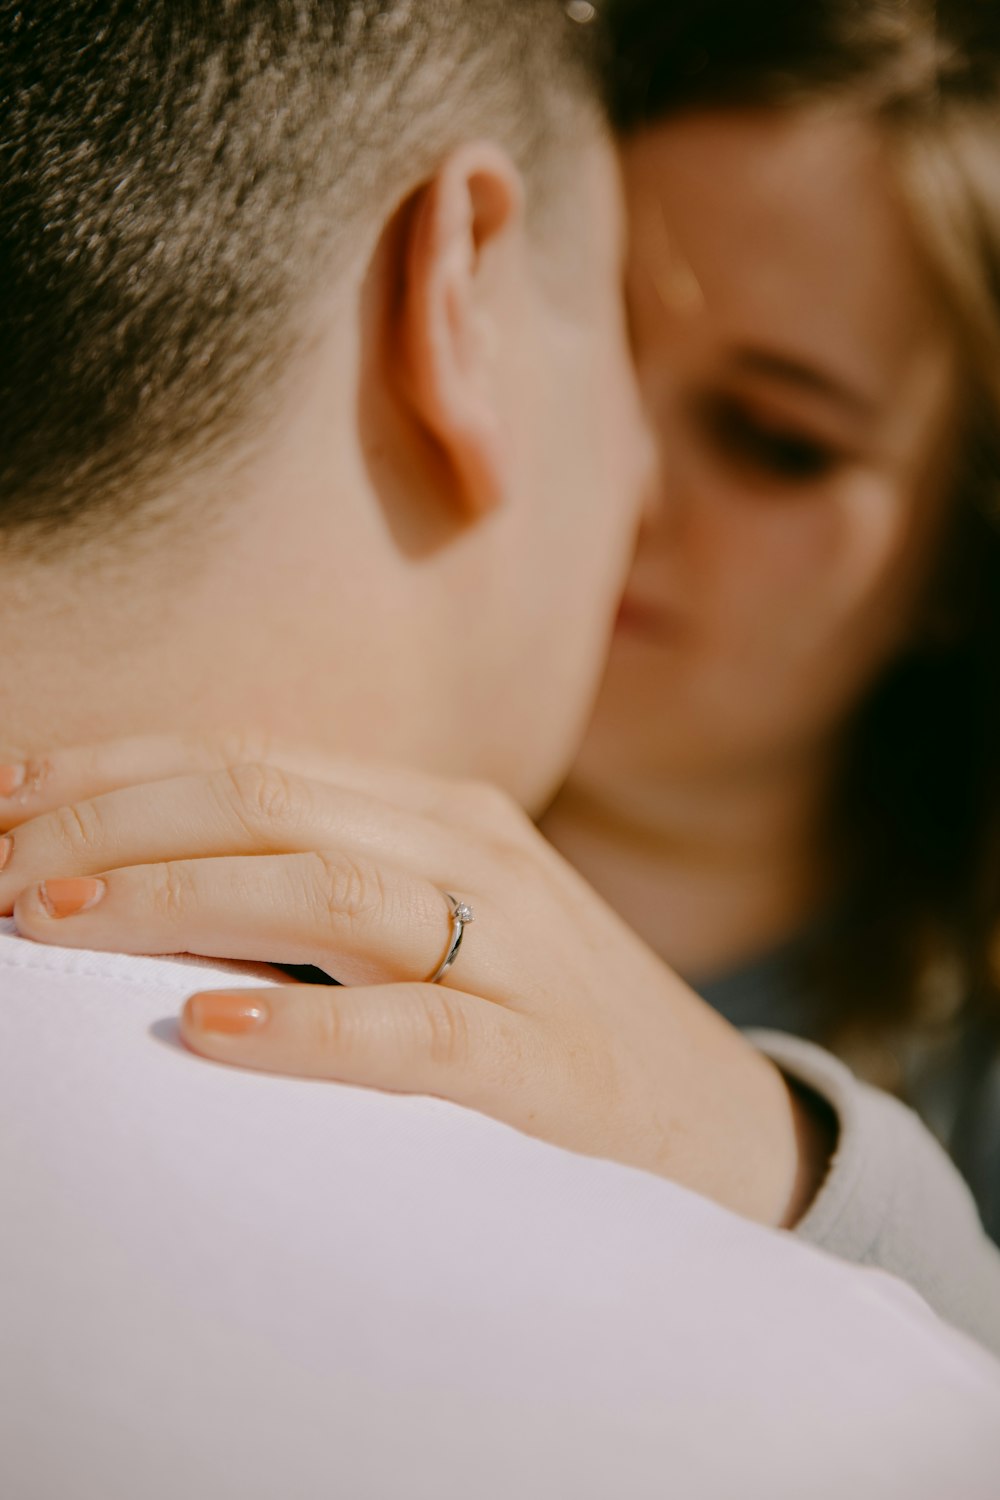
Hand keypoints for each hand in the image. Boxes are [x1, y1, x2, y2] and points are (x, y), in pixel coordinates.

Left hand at [0, 734, 829, 1226]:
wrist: (714, 1120)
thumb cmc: (541, 1018)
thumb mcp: (437, 920)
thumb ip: (318, 883)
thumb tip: (141, 877)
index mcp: (438, 806)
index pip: (248, 757)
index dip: (114, 771)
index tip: (4, 800)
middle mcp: (474, 848)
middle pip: (265, 798)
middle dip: (109, 823)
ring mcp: (517, 948)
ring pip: (325, 884)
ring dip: (171, 894)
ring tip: (50, 919)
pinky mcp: (545, 1063)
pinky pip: (418, 1030)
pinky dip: (309, 1024)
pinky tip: (211, 1027)